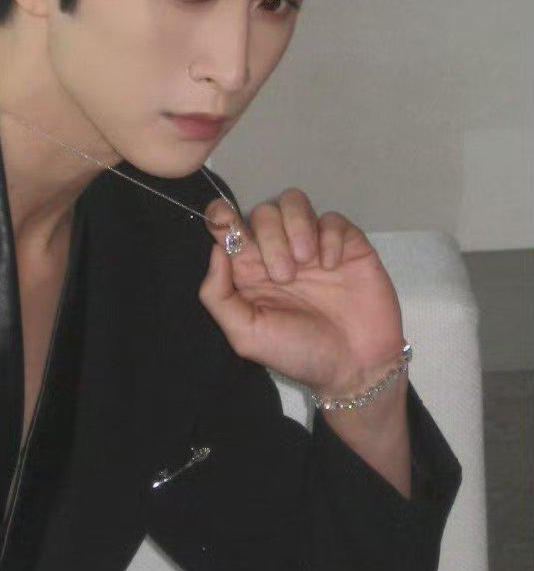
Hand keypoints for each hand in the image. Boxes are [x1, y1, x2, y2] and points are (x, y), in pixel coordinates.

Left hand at [198, 188, 405, 397]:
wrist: (356, 367)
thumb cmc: (298, 353)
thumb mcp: (246, 335)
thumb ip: (218, 295)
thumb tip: (215, 249)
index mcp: (249, 271)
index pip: (228, 229)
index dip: (221, 216)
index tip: (222, 217)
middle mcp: (278, 253)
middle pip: (263, 212)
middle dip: (270, 237)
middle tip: (285, 276)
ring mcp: (313, 246)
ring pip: (294, 203)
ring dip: (296, 226)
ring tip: (307, 262)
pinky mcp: (347, 245)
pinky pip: (333, 219)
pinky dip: (330, 237)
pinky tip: (333, 266)